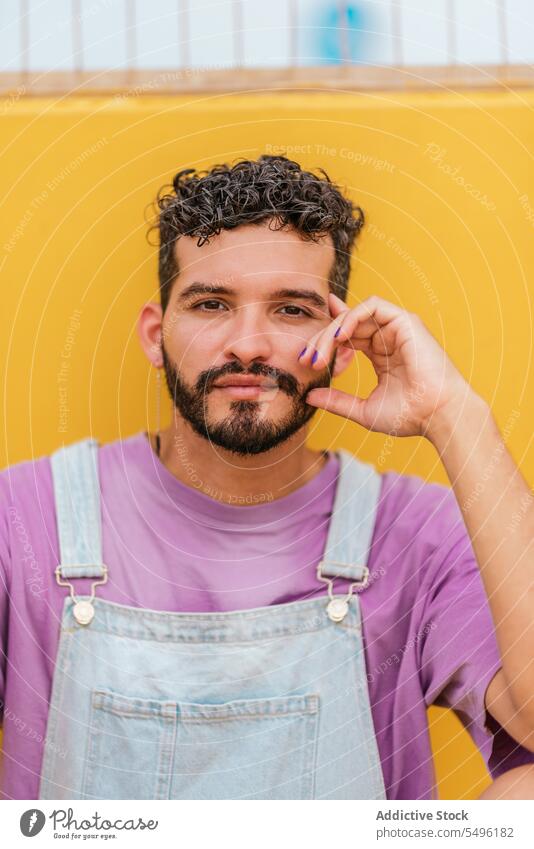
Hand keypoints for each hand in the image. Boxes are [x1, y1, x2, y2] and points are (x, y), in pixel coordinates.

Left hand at [302, 292, 475, 439]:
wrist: (438, 415)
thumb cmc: (409, 415)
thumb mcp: (364, 410)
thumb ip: (338, 401)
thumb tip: (309, 396)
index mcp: (381, 354)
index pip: (348, 336)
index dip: (325, 340)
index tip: (306, 358)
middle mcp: (388, 337)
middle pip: (346, 326)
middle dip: (322, 340)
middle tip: (307, 359)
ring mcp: (397, 327)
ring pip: (354, 315)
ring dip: (333, 331)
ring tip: (320, 352)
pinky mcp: (405, 320)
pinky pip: (373, 306)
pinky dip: (351, 317)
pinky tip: (339, 337)